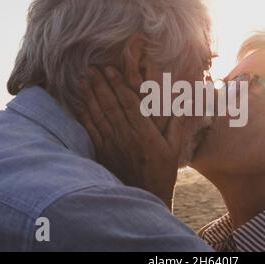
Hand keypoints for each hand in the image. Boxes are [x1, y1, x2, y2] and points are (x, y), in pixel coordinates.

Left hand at [77, 66, 184, 209]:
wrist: (145, 195)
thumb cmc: (162, 172)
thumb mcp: (174, 149)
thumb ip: (177, 125)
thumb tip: (184, 104)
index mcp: (144, 133)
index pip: (128, 103)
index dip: (118, 84)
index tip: (111, 69)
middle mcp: (126, 136)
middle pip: (110, 105)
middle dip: (101, 84)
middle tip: (92, 68)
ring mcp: (112, 144)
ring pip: (98, 114)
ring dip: (90, 95)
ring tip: (84, 79)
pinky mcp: (102, 152)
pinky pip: (91, 130)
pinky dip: (84, 115)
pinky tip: (80, 103)